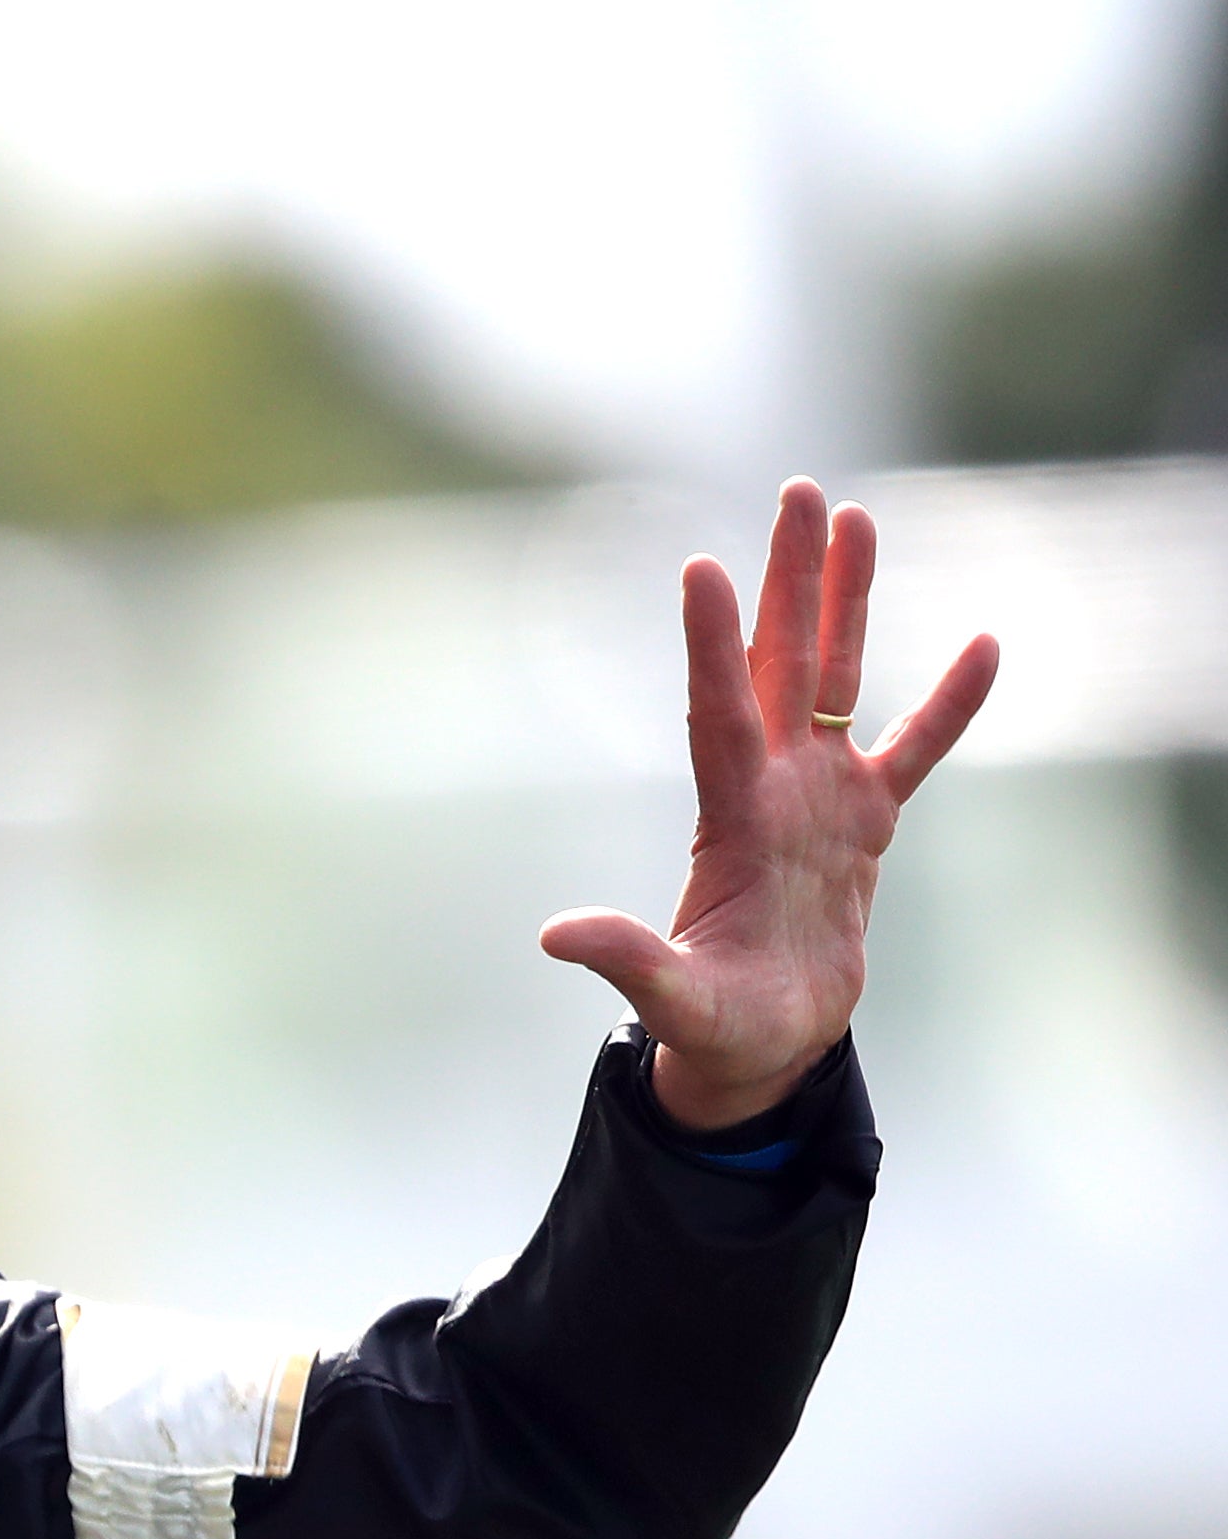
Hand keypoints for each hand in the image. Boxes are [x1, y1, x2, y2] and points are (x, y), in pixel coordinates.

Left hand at [539, 479, 998, 1130]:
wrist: (760, 1046)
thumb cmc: (712, 1027)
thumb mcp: (671, 998)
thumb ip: (626, 960)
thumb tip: (554, 937)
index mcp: (729, 819)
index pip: (717, 712)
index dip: (709, 644)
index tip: (700, 566)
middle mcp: (772, 789)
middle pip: (782, 663)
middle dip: (792, 580)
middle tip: (799, 492)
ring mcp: (820, 800)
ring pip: (840, 680)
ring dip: (848, 602)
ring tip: (857, 519)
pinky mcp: (865, 827)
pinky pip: (916, 749)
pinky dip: (951, 703)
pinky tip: (985, 642)